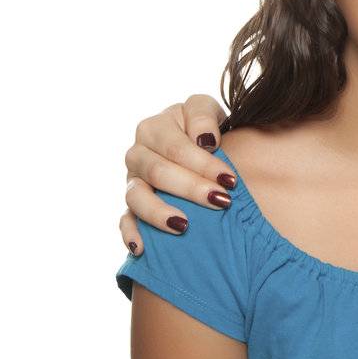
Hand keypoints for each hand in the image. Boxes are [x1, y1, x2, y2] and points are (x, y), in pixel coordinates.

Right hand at [119, 95, 233, 254]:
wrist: (199, 143)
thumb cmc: (205, 126)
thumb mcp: (207, 110)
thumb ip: (203, 116)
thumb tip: (205, 141)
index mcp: (154, 127)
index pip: (176, 147)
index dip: (203, 163)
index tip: (230, 179)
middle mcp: (138, 154)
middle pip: (158, 172)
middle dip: (191, 188)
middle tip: (221, 201)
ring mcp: (132, 181)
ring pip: (136, 197)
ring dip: (159, 213)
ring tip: (184, 226)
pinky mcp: (131, 205)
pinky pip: (124, 221)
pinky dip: (130, 234)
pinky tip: (142, 249)